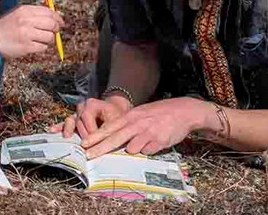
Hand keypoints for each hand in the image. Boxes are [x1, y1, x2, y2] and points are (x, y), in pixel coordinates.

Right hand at [0, 4, 63, 60]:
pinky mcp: (26, 46)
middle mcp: (26, 20)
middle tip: (53, 33)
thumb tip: (54, 18)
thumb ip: (34, 14)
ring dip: (48, 40)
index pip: (49, 12)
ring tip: (39, 40)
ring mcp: (27, 34)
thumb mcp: (18, 14)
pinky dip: (41, 48)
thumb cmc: (5, 27)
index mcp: (25, 10)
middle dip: (56, 29)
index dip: (58, 18)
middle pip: (52, 24)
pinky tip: (33, 46)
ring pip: (50, 37)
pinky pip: (43, 47)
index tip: (61, 23)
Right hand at [49, 95, 132, 138]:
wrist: (115, 108)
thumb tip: (104, 142)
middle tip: (85, 145)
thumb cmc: (116, 114)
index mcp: (91, 104)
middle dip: (82, 134)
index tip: (95, 142)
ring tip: (67, 137)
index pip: (86, 118)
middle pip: (78, 121)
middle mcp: (82, 107)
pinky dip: (59, 127)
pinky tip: (52, 130)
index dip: (90, 130)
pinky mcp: (74, 119)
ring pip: (70, 121)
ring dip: (68, 130)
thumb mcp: (116, 119)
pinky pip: (65, 123)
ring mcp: (77, 113)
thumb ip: (109, 130)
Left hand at [79, 97, 210, 158]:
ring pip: (132, 147)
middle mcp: (137, 124)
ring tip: (141, 144)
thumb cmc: (160, 113)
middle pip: (115, 138)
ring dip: (131, 150)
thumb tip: (114, 136)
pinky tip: (154, 144)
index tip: (83, 144)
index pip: (109, 128)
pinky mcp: (160, 141)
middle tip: (88, 156)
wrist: (184, 111)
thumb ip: (128, 124)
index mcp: (131, 116)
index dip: (95, 136)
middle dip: (100, 148)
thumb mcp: (141, 114)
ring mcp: (148, 132)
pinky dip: (147, 150)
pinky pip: (148, 151)